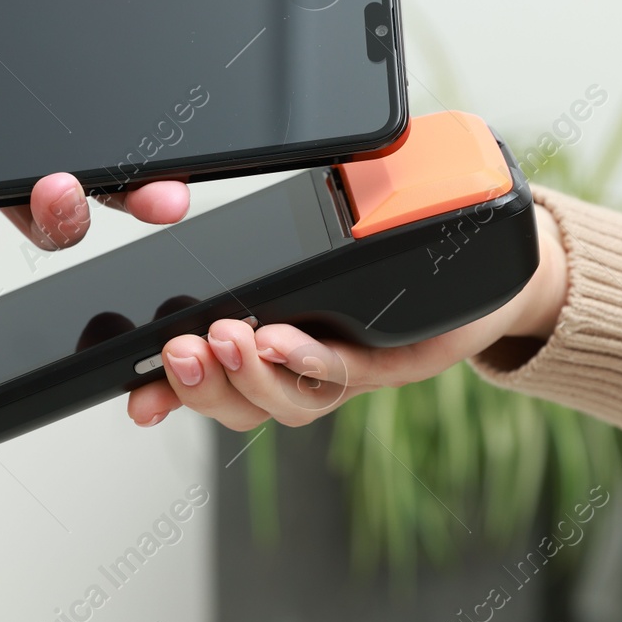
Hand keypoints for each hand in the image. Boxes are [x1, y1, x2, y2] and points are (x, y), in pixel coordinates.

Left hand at [0, 0, 190, 263]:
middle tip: (156, 195)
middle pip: (97, 182)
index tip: (188, 152)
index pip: (118, 113)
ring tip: (57, 184)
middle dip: (137, 199)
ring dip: (62, 215)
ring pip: (37, 222)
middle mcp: (15, 120)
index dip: (159, 140)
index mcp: (42, 65)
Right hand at [126, 204, 568, 428]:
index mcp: (276, 347)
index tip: (134, 401)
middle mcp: (306, 371)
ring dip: (248, 375)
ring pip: (285, 402)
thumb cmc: (394, 257)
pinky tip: (282, 337)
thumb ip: (259, 239)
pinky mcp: (393, 363)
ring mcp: (347, 371)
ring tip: (227, 338)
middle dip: (201, 384)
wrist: (487, 276)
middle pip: (239, 405)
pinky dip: (305, 359)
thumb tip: (194, 216)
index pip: (210, 383)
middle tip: (179, 350)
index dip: (167, 398)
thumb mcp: (311, 241)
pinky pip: (341, 373)